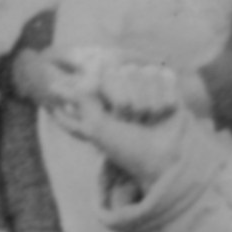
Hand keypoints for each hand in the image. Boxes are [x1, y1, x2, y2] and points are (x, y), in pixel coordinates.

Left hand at [43, 50, 186, 189]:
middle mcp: (121, 84)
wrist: (161, 158)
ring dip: (148, 103)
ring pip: (144, 73)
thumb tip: (66, 77)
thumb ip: (81, 98)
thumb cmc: (125, 146)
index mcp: (100, 93)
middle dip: (128, 103)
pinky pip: (164, 76)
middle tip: (132, 122)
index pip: (103, 76)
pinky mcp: (166, 82)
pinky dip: (165, 98)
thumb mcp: (95, 125)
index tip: (117, 120)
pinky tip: (165, 111)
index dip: (114, 100)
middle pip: (123, 72)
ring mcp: (144, 81)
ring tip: (149, 118)